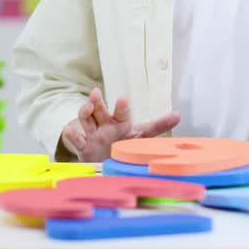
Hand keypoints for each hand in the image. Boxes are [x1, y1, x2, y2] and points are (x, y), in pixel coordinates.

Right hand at [60, 88, 180, 162]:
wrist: (102, 155)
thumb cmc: (123, 140)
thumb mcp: (141, 134)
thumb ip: (158, 125)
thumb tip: (179, 114)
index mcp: (120, 122)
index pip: (122, 113)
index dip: (121, 107)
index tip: (123, 99)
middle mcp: (105, 125)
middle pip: (100, 110)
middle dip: (98, 102)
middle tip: (97, 93)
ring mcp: (92, 134)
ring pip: (86, 120)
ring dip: (85, 111)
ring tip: (87, 107)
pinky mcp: (83, 147)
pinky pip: (76, 140)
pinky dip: (71, 135)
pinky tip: (69, 130)